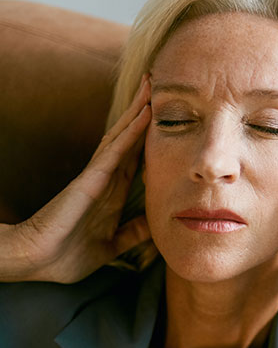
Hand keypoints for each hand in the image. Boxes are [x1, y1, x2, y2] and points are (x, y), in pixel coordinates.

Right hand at [0, 75, 151, 282]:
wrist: (38, 262)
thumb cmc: (68, 254)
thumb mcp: (112, 244)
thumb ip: (133, 233)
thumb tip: (156, 225)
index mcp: (114, 192)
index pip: (137, 157)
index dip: (151, 137)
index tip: (168, 119)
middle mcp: (108, 177)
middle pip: (131, 137)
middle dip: (144, 111)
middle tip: (158, 85)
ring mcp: (99, 174)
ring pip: (123, 135)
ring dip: (139, 110)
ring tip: (152, 85)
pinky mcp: (92, 178)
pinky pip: (116, 149)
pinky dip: (132, 131)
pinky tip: (145, 114)